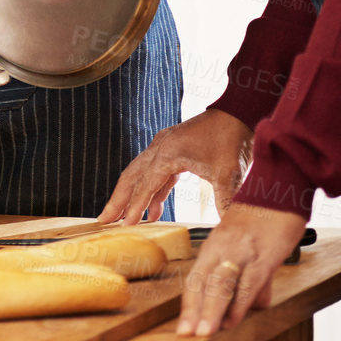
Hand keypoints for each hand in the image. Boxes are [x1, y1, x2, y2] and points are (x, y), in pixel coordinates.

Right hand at [97, 108, 253, 223]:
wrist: (236, 113)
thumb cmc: (230, 139)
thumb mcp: (228, 173)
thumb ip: (223, 202)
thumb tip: (226, 228)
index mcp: (168, 153)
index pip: (146, 184)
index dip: (135, 206)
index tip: (125, 224)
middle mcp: (160, 148)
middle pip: (132, 176)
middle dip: (118, 200)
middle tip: (103, 219)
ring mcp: (164, 147)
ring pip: (139, 174)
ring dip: (130, 195)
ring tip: (120, 217)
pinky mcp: (172, 150)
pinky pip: (155, 173)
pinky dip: (152, 192)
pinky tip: (154, 211)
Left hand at [176, 203, 304, 335]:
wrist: (279, 191)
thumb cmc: (262, 218)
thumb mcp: (247, 246)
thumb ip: (250, 277)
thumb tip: (256, 304)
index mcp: (213, 246)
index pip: (195, 279)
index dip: (189, 305)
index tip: (183, 327)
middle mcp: (222, 249)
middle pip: (203, 283)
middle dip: (194, 311)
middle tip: (186, 334)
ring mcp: (241, 252)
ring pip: (221, 284)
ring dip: (212, 310)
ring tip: (204, 332)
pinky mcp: (262, 256)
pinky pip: (247, 282)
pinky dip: (239, 303)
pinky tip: (233, 319)